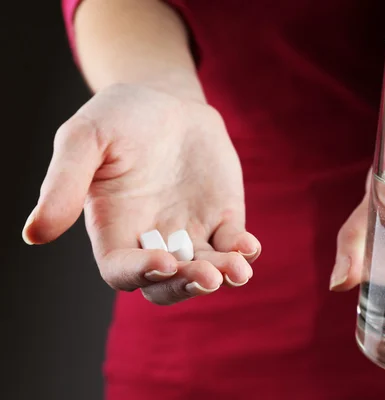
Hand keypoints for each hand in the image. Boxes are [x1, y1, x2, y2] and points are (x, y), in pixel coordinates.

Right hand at [22, 83, 260, 304]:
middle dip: (186, 284)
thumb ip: (63, 183)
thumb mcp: (84, 138)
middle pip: (166, 283)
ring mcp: (190, 231)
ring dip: (221, 274)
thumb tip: (34, 234)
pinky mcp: (222, 218)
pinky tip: (249, 246)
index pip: (122, 270)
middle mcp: (153, 238)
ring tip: (238, 269)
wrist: (167, 99)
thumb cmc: (119, 116)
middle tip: (208, 276)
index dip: (139, 272)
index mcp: (115, 229)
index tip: (163, 260)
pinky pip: (232, 245)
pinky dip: (242, 251)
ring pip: (204, 270)